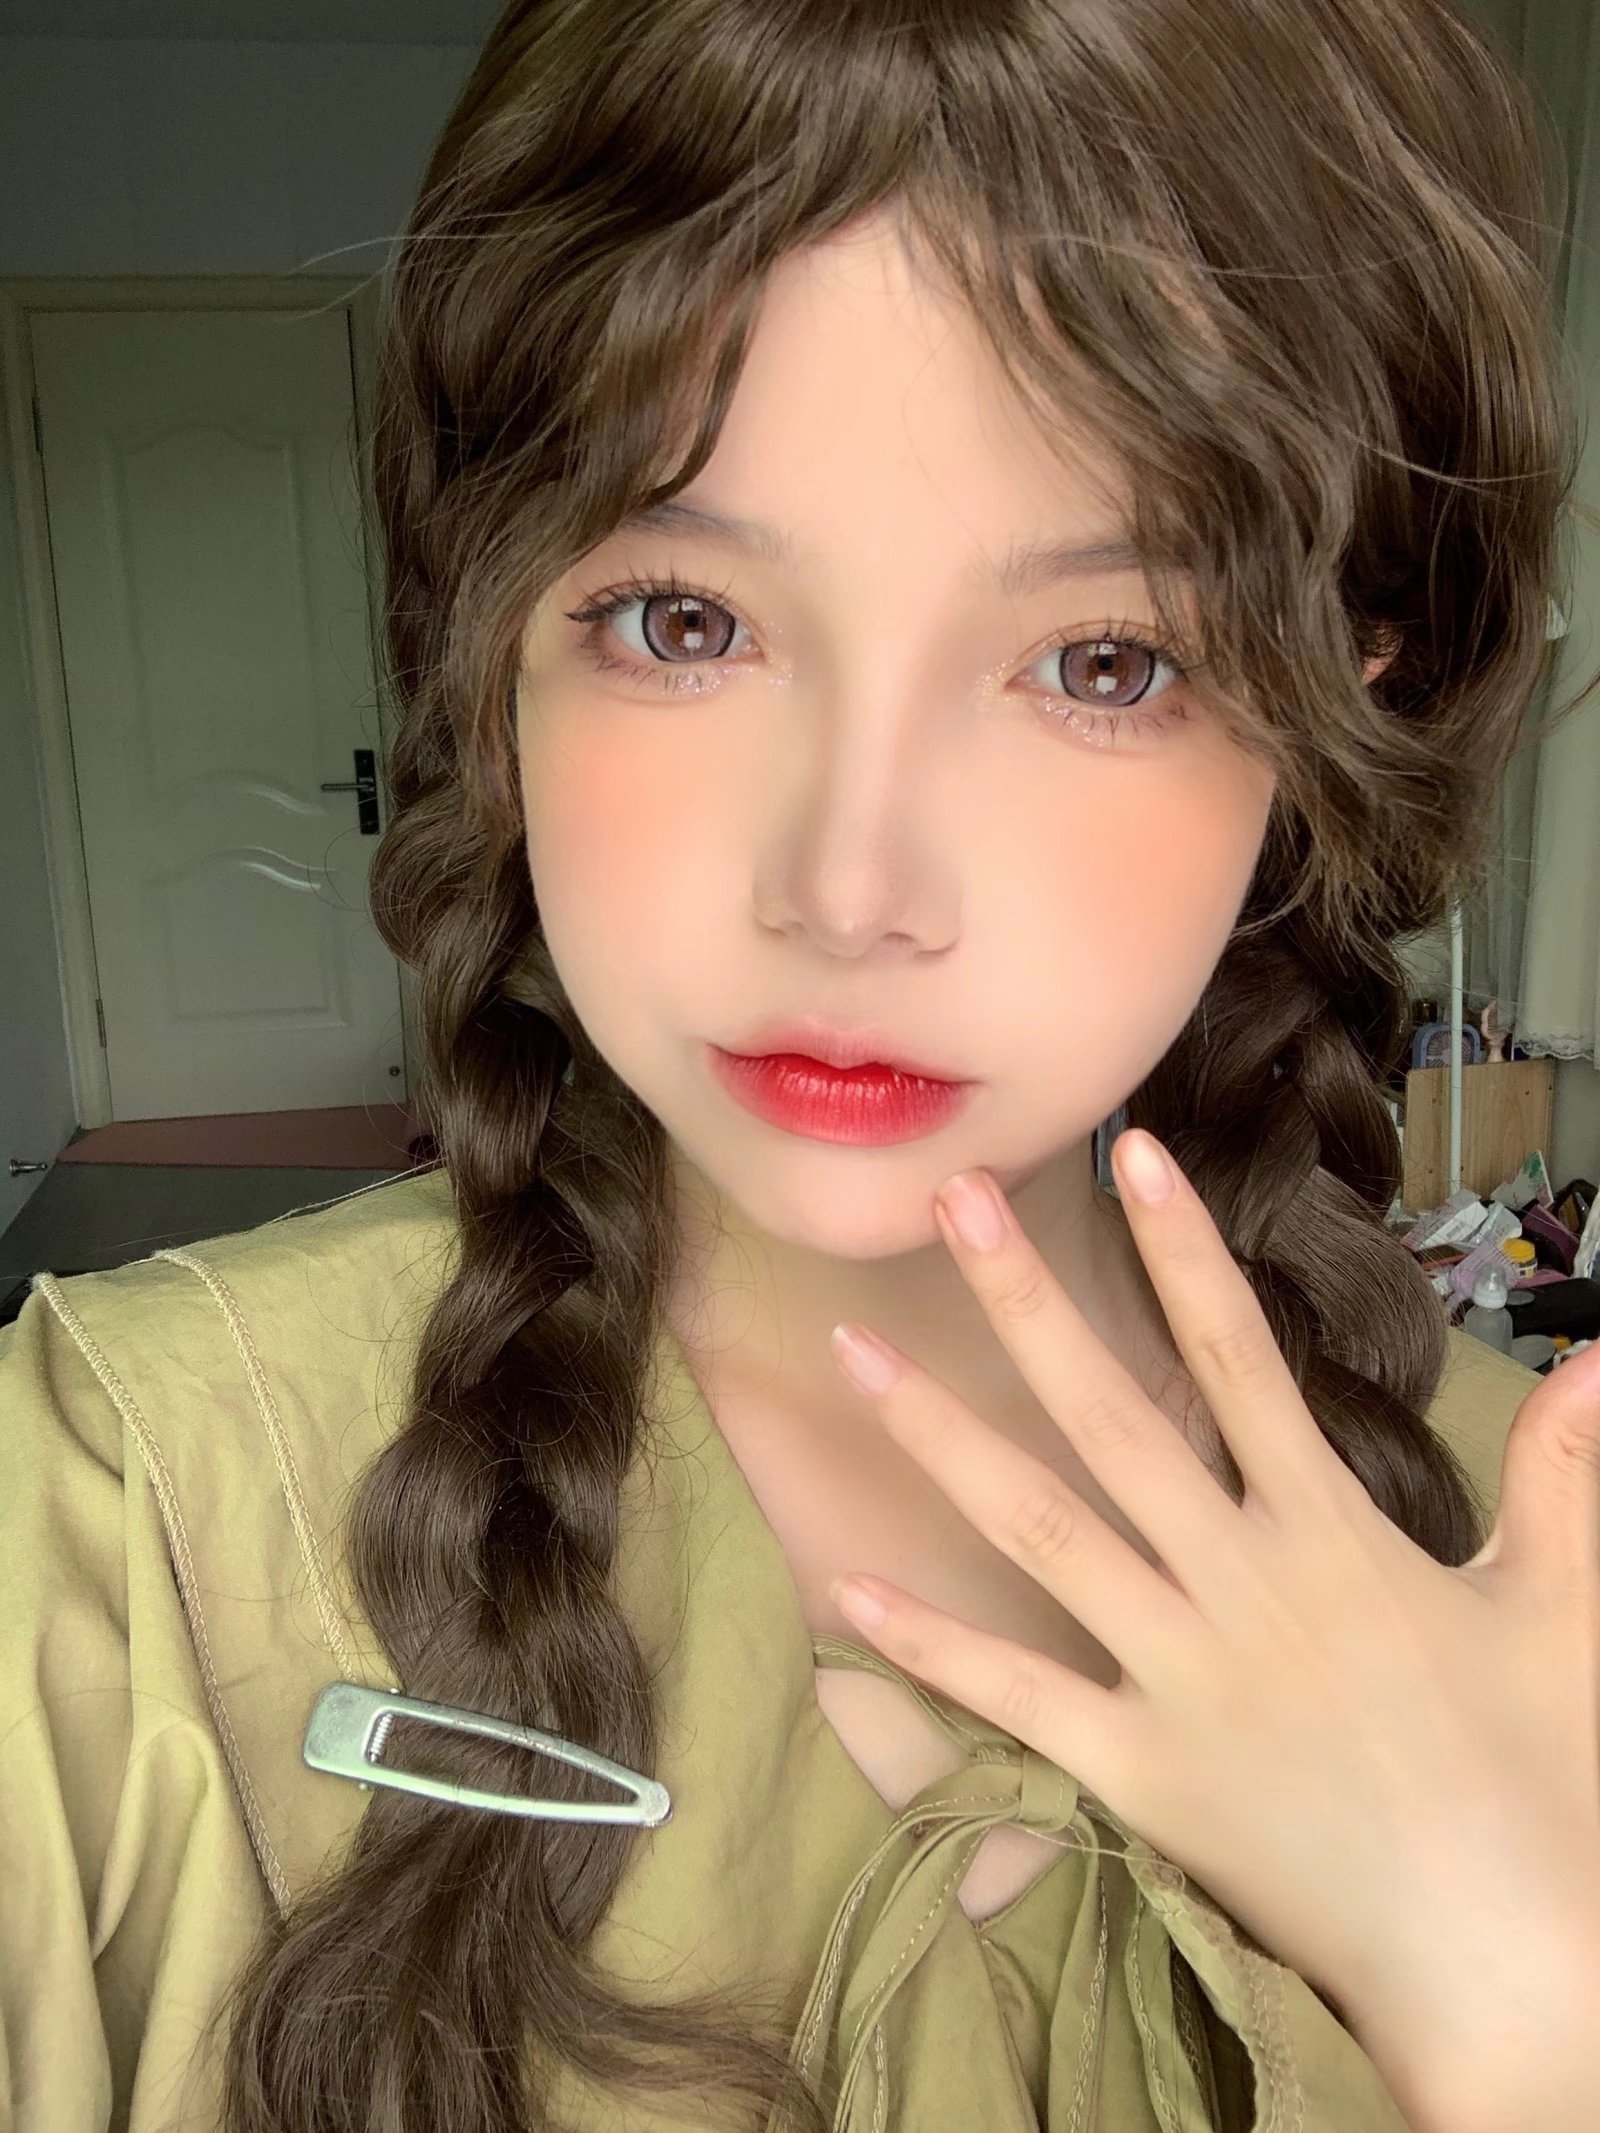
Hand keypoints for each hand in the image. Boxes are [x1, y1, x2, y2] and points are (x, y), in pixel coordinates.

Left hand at [825, 1128, 1599, 2117]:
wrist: (1508, 1959)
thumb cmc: (1540, 1783)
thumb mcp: (1563, 1613)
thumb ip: (1566, 1478)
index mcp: (1331, 1531)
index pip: (1240, 1356)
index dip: (1182, 1250)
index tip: (1130, 1154)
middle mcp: (1239, 1581)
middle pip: (1110, 1414)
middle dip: (1026, 1299)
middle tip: (950, 1199)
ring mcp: (1179, 1673)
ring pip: (1040, 1529)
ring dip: (943, 1438)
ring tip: (856, 1355)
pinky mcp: (1141, 1772)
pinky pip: (1020, 1697)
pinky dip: (935, 1649)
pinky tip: (849, 1592)